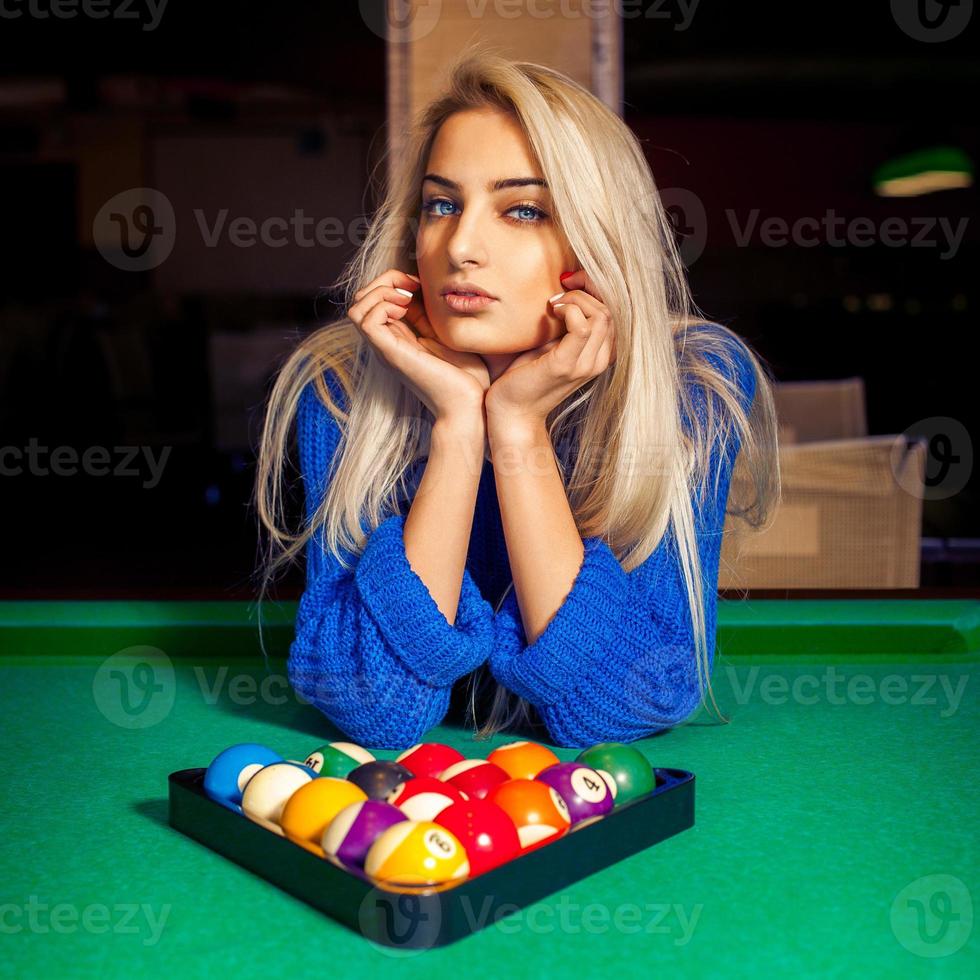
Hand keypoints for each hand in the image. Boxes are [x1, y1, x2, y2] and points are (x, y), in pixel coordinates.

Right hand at [348, 268, 489, 427]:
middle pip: (360, 301)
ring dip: (380, 292)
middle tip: (412, 287)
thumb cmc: (465, 376)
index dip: (393, 281)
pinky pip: (365, 320)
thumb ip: (430, 314)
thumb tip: (423, 287)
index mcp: (399, 338)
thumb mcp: (446, 334)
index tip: (420, 283)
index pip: (375, 301)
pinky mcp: (391, 354)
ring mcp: (386, 349)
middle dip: (383, 281)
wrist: (469, 405)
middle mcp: (388, 343)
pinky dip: (382, 305)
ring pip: (356, 308)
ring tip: (406, 298)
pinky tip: (405, 309)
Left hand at [485, 268, 617, 426]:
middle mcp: (598, 362)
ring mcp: (584, 366)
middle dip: (585, 290)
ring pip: (601, 315)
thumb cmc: (526, 376)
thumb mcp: (552, 344)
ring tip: (553, 304)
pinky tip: (552, 312)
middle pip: (610, 311)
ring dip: (576, 300)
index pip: (614, 313)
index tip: (570, 284)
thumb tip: (568, 288)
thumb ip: (566, 324)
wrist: (511, 412)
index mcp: (599, 356)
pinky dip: (568, 310)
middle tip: (558, 293)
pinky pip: (582, 327)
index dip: (596, 291)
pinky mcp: (565, 366)